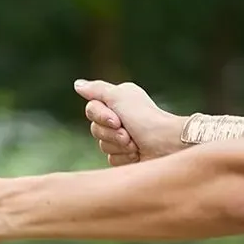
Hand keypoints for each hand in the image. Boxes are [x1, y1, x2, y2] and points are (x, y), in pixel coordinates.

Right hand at [74, 79, 189, 166]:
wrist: (167, 145)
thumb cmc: (146, 118)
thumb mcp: (119, 96)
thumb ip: (96, 90)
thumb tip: (77, 84)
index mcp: (118, 102)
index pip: (91, 110)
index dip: (101, 117)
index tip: (117, 119)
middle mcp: (120, 118)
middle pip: (95, 130)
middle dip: (111, 134)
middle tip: (128, 134)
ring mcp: (123, 138)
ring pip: (103, 146)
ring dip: (119, 146)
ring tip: (136, 145)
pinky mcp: (127, 156)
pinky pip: (112, 159)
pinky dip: (124, 157)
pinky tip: (138, 154)